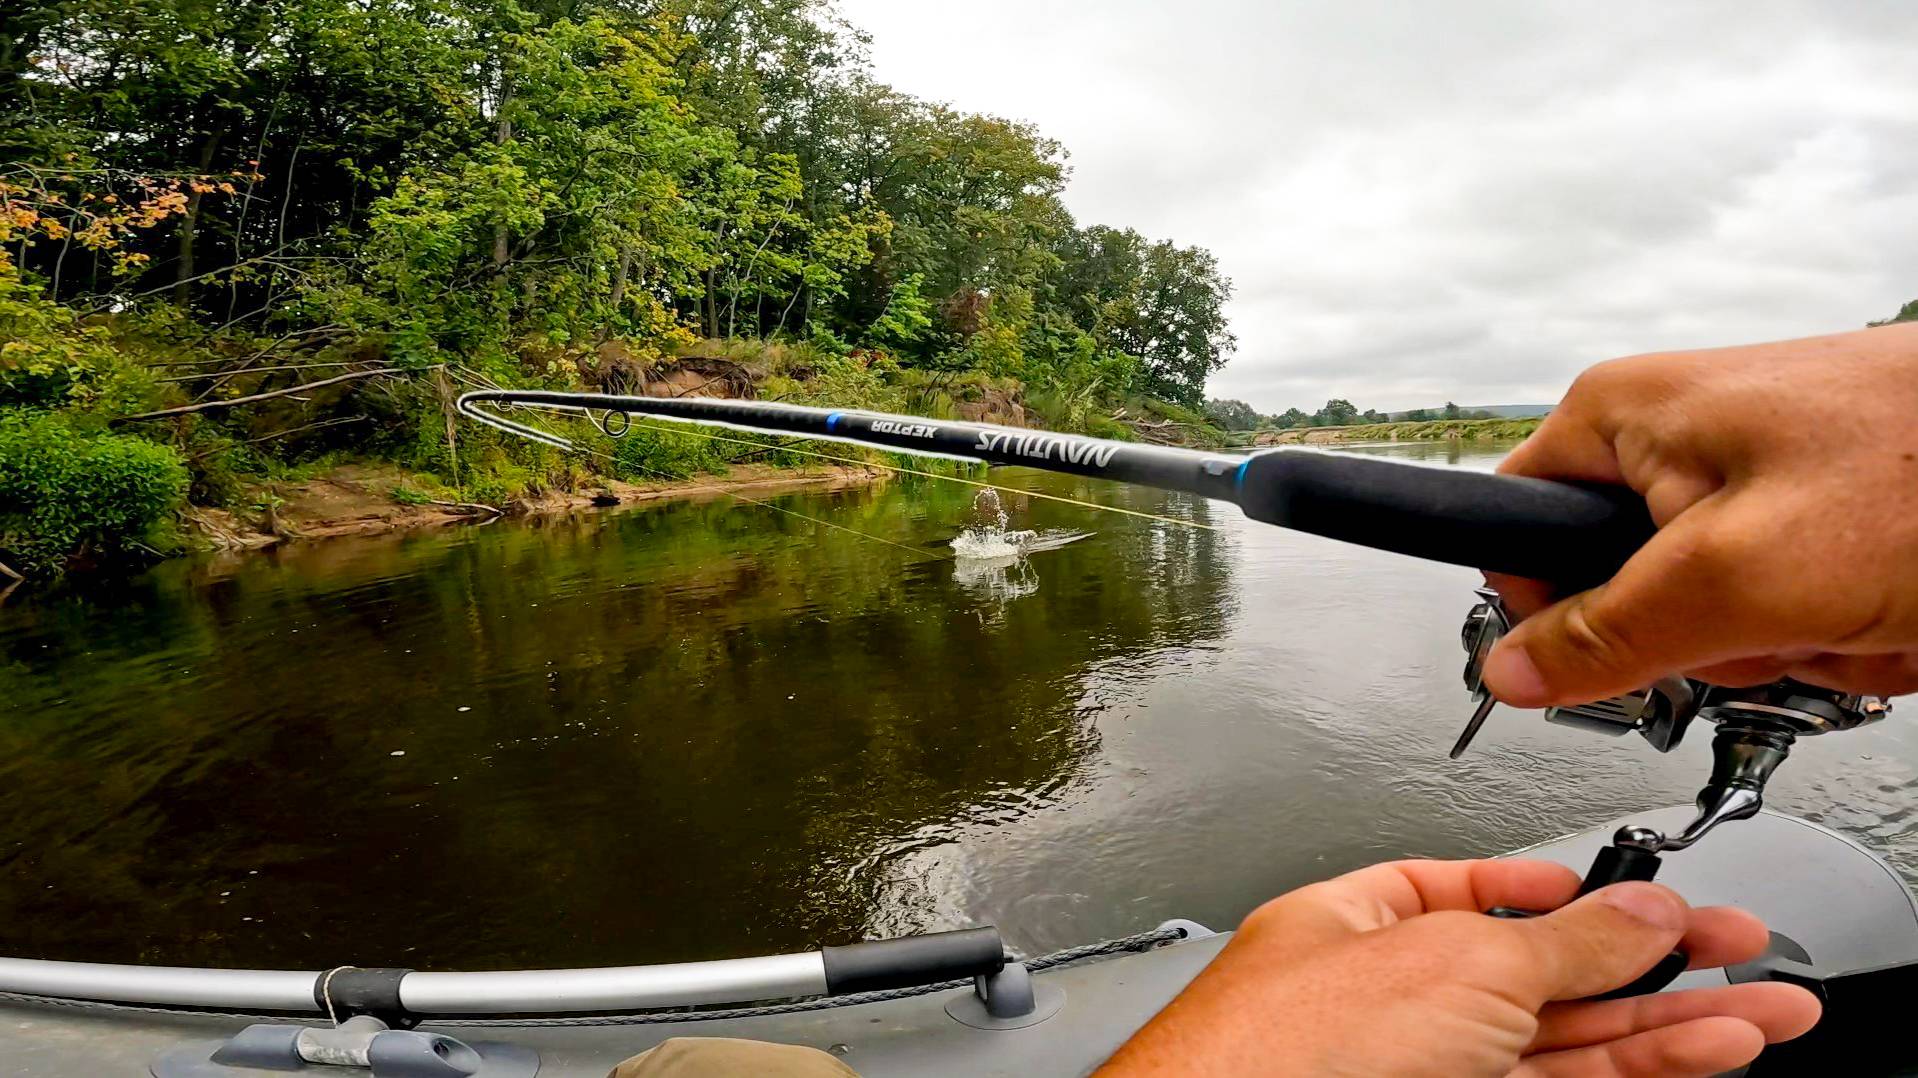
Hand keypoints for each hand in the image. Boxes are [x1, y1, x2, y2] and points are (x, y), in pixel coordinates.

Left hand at [1097, 859, 1817, 1076]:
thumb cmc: (1278, 1052)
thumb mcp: (1454, 960)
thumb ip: (1561, 937)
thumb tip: (1639, 908)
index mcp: (1355, 922)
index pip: (1477, 890)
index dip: (1569, 890)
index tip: (1646, 893)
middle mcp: (1386, 997)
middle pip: (1541, 969)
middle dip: (1653, 959)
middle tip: (1744, 950)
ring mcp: (1422, 1068)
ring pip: (1567, 1039)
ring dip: (1674, 1021)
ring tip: (1767, 1010)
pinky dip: (1639, 1064)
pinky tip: (1702, 1048)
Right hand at [1482, 321, 1917, 706]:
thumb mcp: (1734, 577)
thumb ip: (1606, 634)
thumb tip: (1510, 671)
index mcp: (1618, 419)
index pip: (1516, 540)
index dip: (1562, 615)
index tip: (1629, 647)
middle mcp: (1675, 437)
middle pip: (1628, 593)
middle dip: (1715, 639)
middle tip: (1779, 620)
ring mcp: (1754, 475)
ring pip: (1720, 616)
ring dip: (1794, 642)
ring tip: (1856, 608)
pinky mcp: (1821, 510)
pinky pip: (1793, 606)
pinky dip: (1847, 632)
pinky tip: (1888, 606)